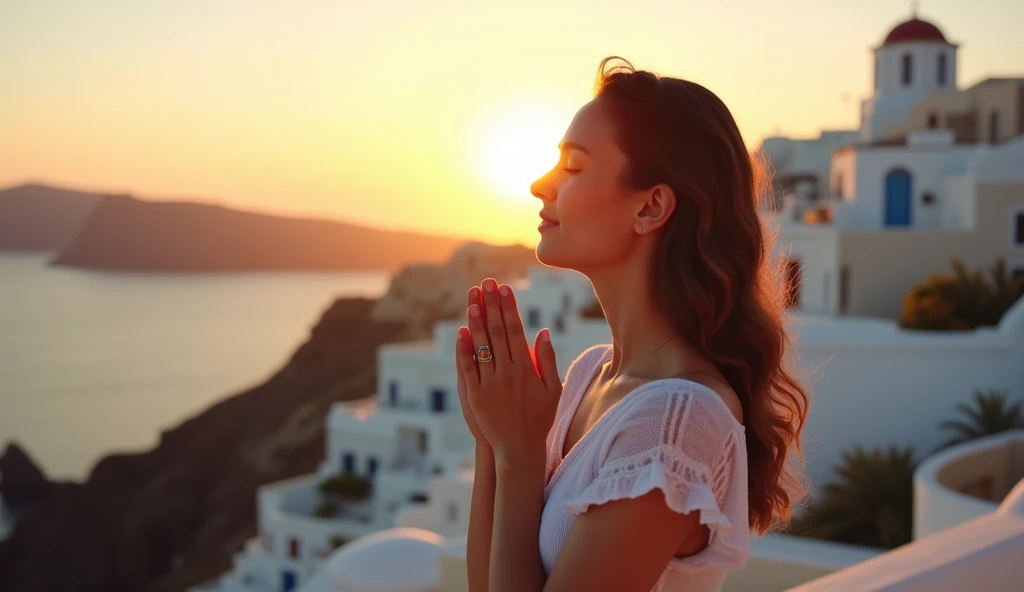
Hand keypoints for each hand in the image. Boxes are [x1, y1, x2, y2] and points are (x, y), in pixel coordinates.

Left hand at [455, 278, 561, 467]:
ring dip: (476, 320)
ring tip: (472, 299)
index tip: (504, 288)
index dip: (509, 308)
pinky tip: (461, 331)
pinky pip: (467, 368)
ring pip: (481, 346)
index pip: (516, 331)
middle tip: (486, 283)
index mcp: (527, 369)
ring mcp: (490, 384)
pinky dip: (463, 349)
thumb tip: (543, 332)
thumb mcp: (553, 390)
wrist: (518, 449)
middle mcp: (508, 373)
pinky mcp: (475, 395)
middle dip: (491, 305)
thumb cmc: (539, 419)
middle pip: (497, 332)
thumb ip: (547, 360)